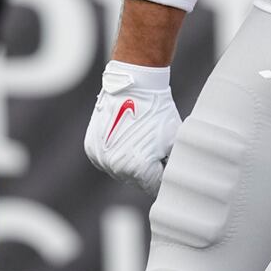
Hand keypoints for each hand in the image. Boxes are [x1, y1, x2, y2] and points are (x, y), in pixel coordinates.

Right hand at [83, 60, 180, 194]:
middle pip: (136, 180)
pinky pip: (106, 159)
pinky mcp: (91, 147)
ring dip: (130, 162)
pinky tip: (126, 138)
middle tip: (155, 149)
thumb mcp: (174, 139)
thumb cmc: (157, 110)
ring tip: (141, 141)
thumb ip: (173, 162)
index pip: (153, 186)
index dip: (163, 174)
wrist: (134, 85)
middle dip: (147, 169)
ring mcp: (101, 157)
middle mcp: (116, 166)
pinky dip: (115, 153)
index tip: (167, 163)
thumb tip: (178, 176)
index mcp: (138, 168)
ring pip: (120, 170)